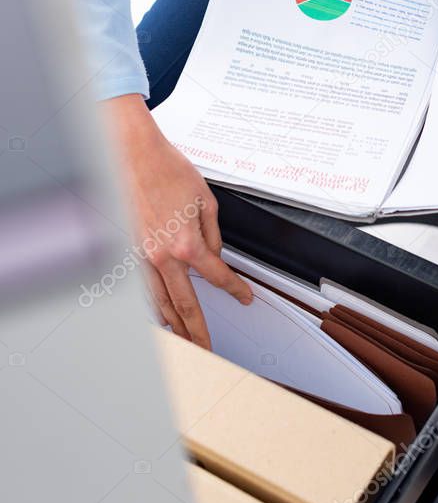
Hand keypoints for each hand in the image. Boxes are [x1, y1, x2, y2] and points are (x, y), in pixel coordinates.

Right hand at [101, 93, 252, 346]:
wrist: (133, 154)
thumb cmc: (166, 170)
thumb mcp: (205, 199)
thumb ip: (213, 233)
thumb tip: (215, 253)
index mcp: (187, 243)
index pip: (217, 276)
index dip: (235, 289)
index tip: (245, 298)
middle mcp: (162, 255)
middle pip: (185, 304)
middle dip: (199, 330)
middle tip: (208, 348)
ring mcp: (140, 255)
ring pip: (158, 302)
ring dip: (173, 325)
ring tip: (184, 342)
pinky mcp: (127, 250)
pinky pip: (140, 286)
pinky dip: (150, 305)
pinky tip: (157, 315)